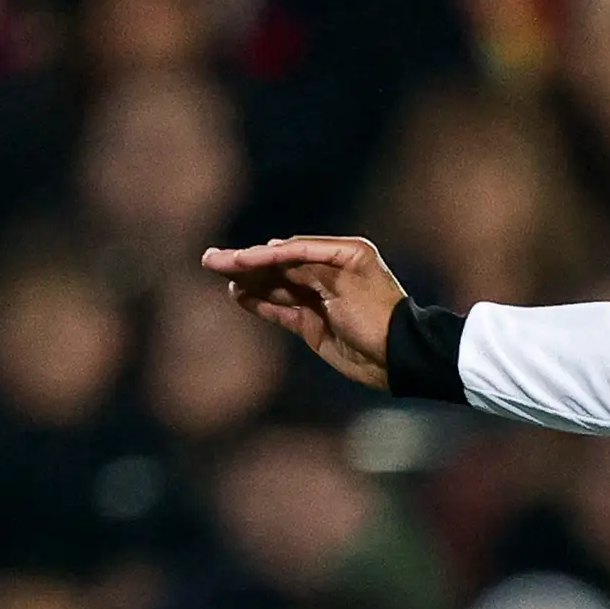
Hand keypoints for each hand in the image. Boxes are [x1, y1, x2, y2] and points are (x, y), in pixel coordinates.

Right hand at [198, 235, 407, 390]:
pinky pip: (280, 309)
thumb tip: (272, 255)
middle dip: (246, 263)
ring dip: (249, 282)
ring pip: (276, 286)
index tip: (236, 259)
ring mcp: (318, 299)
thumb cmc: (377, 315)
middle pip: (279, 265)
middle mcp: (328, 272)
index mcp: (342, 253)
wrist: (398, 359)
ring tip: (220, 274)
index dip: (262, 254)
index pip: (292, 250)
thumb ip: (305, 269)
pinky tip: (238, 295)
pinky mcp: (313, 324)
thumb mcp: (342, 283)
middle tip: (210, 259)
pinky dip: (260, 303)